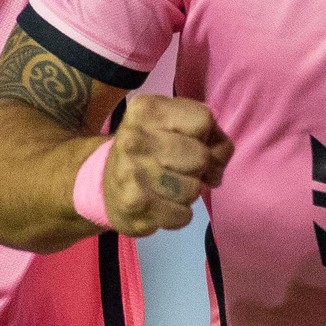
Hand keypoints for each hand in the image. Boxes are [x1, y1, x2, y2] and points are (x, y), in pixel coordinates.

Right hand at [103, 95, 233, 235]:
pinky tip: (161, 205)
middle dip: (199, 168)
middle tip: (181, 170)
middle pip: (201, 157)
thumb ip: (208, 133)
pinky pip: (183, 215)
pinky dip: (178, 215)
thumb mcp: (175, 127)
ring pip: (194, 189)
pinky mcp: (134, 203)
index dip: (208, 137)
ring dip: (188, 193)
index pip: (203, 120)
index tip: (192, 144)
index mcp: (147, 109)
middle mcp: (134, 137)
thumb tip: (220, 158)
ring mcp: (132, 171)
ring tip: (169, 187)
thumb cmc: (150, 151)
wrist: (104, 185)